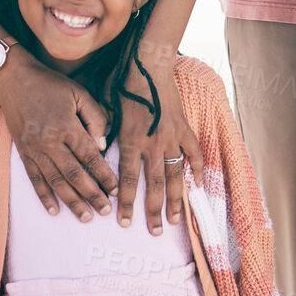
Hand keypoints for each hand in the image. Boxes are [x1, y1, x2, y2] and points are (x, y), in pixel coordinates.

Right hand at [0, 51, 119, 220]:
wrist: (14, 79)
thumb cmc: (50, 84)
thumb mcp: (79, 93)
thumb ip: (95, 118)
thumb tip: (101, 146)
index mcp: (67, 126)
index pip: (90, 157)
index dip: (104, 175)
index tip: (116, 190)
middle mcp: (50, 142)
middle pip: (74, 175)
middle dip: (92, 195)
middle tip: (105, 212)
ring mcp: (35, 150)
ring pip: (56, 182)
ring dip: (71, 202)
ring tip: (85, 217)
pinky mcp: (23, 153)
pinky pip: (34, 179)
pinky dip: (44, 196)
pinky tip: (54, 211)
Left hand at [116, 55, 204, 233]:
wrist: (147, 64)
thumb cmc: (122, 83)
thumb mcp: (106, 110)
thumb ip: (105, 132)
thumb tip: (98, 150)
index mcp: (130, 140)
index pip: (126, 180)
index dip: (124, 203)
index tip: (123, 221)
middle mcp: (151, 143)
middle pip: (153, 185)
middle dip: (153, 211)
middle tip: (153, 232)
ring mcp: (171, 136)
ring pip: (174, 175)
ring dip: (175, 199)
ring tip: (175, 219)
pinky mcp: (184, 127)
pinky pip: (193, 152)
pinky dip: (197, 169)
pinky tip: (198, 186)